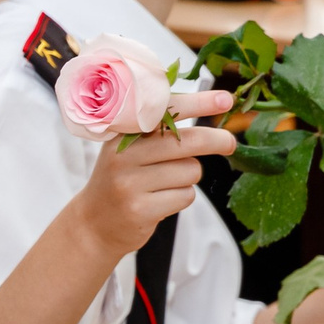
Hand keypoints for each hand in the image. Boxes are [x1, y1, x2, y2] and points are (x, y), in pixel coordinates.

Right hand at [64, 88, 236, 258]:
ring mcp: (129, 183)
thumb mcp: (128, 149)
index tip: (225, 99)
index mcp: (121, 133)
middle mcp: (122, 155)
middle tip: (230, 143)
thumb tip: (208, 115)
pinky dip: (181, 198)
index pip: (163, 110)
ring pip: (191, 171)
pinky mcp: (140, 209)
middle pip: (187, 141)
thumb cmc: (123, 179)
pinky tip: (160, 201)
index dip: (197, 102)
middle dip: (216, 140)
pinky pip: (185, 196)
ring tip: (164, 184)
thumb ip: (157, 131)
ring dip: (188, 177)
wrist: (94, 223)